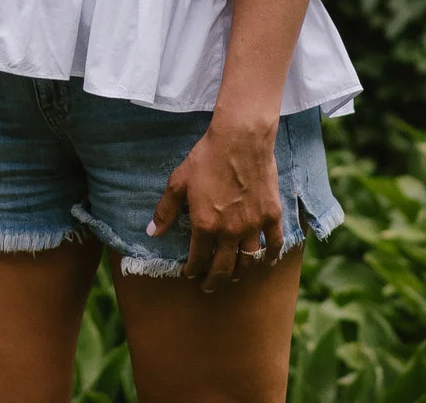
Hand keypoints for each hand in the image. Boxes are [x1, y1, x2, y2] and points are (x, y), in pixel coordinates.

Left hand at [147, 112, 284, 291]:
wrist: (240, 139)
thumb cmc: (206, 157)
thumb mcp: (178, 181)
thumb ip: (165, 210)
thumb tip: (152, 232)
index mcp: (204, 225)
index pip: (198, 259)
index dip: (192, 270)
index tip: (189, 273)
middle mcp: (229, 232)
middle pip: (223, 268)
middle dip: (213, 281)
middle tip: (209, 286)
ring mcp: (252, 226)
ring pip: (247, 261)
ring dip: (239, 272)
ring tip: (233, 275)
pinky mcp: (271, 216)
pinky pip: (273, 244)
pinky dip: (270, 256)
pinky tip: (267, 262)